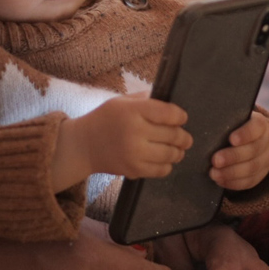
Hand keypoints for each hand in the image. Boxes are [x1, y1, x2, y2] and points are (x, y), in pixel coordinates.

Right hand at [52, 94, 192, 189]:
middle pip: (174, 135)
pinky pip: (162, 170)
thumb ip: (145, 99)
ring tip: (178, 149)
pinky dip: (167, 165)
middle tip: (185, 138)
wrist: (83, 146)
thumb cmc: (104, 119)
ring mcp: (135, 153)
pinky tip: (164, 160)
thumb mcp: (121, 101)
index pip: (169, 113)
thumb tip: (170, 102)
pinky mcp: (134, 170)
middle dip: (184, 136)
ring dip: (178, 152)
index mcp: (133, 111)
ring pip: (171, 154)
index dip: (181, 116)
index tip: (182, 118)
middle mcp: (135, 132)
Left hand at [209, 111, 268, 189]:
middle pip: (253, 150)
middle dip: (233, 156)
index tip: (231, 139)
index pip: (256, 127)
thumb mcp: (232, 121)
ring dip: (231, 172)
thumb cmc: (233, 128)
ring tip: (213, 173)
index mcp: (259, 125)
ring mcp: (265, 161)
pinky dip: (233, 182)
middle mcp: (265, 143)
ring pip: (251, 168)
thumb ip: (223, 122)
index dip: (245, 134)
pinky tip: (220, 181)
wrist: (250, 142)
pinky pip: (248, 182)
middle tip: (215, 160)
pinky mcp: (259, 175)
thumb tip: (204, 126)